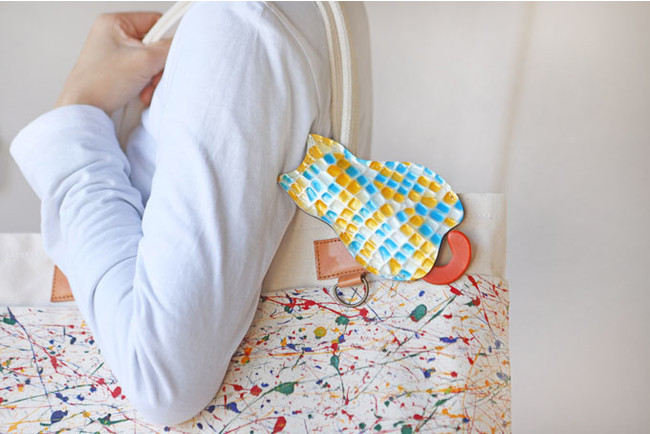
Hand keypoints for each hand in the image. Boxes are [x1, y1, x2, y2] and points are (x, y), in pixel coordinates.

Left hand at [55, 12, 171, 115]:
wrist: (84, 111)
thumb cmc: (100, 84)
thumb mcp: (143, 61)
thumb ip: (167, 48)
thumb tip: (182, 43)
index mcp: (114, 23)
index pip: (154, 21)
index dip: (165, 39)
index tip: (168, 55)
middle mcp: (113, 36)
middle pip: (153, 44)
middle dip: (158, 65)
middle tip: (154, 77)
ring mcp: (114, 54)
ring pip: (149, 61)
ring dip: (153, 78)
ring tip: (145, 89)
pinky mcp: (116, 71)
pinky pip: (142, 73)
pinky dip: (146, 85)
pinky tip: (140, 94)